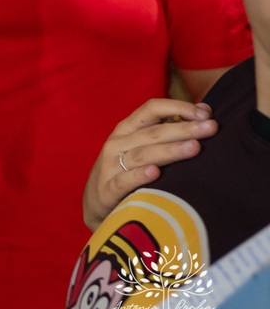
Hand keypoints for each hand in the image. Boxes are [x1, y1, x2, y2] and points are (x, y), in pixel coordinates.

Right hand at [82, 98, 216, 229]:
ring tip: (194, 147)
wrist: (96, 201)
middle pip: (153, 132)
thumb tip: (205, 110)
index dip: (178, 107)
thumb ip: (168, 128)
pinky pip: (124, 181)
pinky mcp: (107, 190)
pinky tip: (156, 173)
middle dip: (184, 129)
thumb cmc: (127, 169)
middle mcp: (117, 143)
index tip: (206, 113)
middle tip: (212, 128)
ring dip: (169, 150)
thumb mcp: (140, 145)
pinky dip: (139, 176)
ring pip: (142, 155)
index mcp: (127, 129)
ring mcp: (110, 166)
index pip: (151, 109)